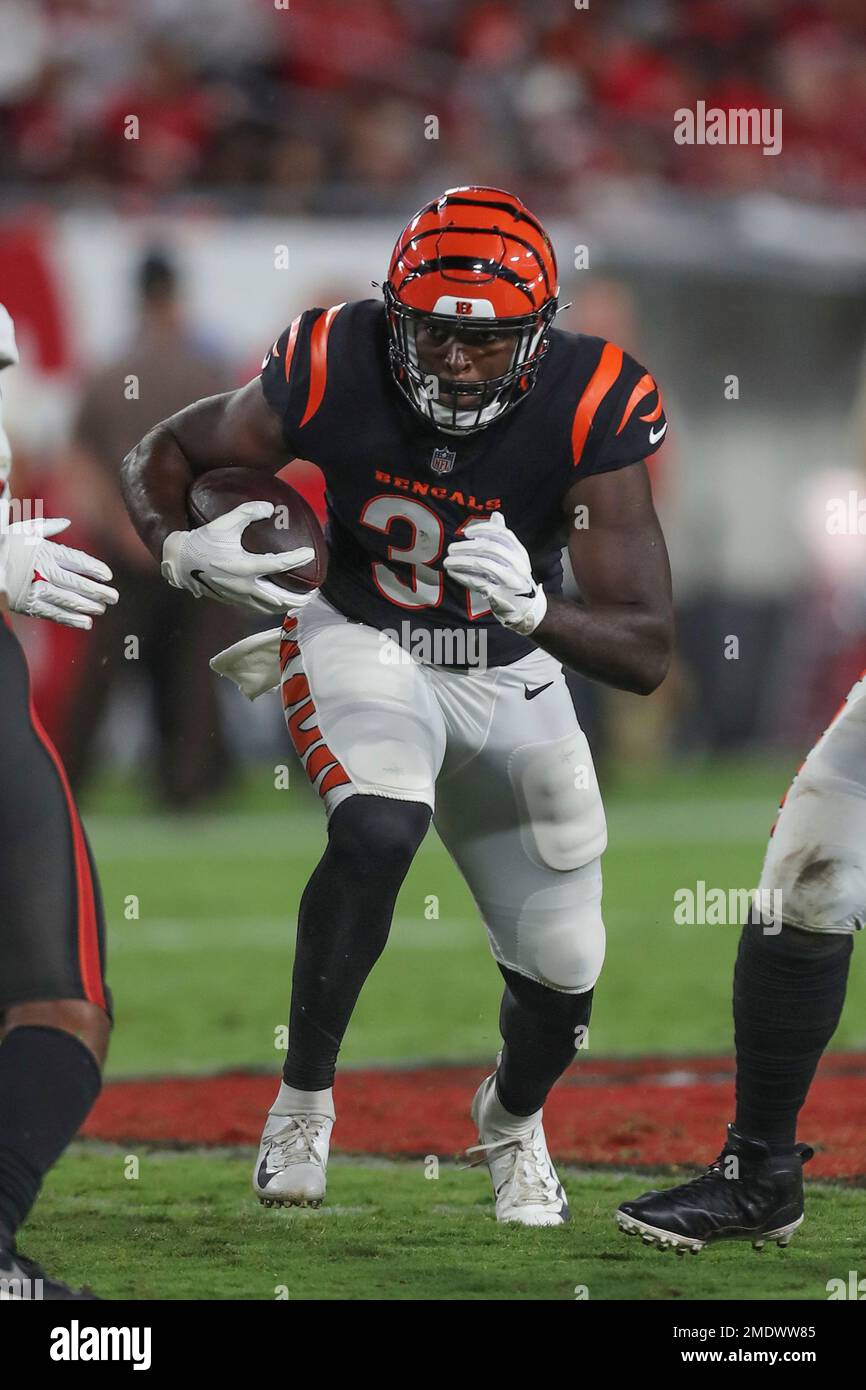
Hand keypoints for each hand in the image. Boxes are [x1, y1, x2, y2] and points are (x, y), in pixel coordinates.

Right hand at [3, 514, 118, 629]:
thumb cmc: (4, 546)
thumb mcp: (22, 530)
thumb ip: (46, 527)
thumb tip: (67, 522)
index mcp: (44, 551)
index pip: (76, 560)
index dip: (94, 569)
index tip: (107, 575)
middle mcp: (42, 570)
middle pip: (76, 582)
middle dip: (97, 591)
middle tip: (113, 597)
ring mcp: (35, 589)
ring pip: (68, 599)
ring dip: (88, 606)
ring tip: (102, 609)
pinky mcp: (28, 605)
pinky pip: (54, 614)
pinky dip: (71, 619)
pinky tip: (86, 623)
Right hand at [160, 501, 315, 613]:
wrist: (180, 562)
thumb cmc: (203, 541)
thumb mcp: (224, 523)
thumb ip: (247, 512)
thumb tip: (269, 507)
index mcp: (244, 566)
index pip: (278, 565)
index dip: (297, 559)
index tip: (309, 554)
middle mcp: (244, 585)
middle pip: (279, 598)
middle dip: (299, 598)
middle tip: (314, 593)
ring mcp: (238, 596)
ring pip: (269, 607)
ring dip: (287, 605)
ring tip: (300, 601)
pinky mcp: (232, 600)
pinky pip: (257, 607)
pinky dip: (271, 606)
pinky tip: (277, 601)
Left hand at [443, 510, 546, 635]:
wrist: (526, 607)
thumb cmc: (514, 577)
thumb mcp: (514, 557)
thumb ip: (503, 538)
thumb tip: (496, 515)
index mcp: (520, 552)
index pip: (503, 534)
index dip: (483, 530)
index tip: (466, 532)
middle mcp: (518, 565)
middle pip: (491, 548)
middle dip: (467, 547)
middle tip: (451, 548)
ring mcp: (510, 580)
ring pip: (483, 565)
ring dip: (462, 561)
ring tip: (447, 561)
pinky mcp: (500, 594)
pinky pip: (478, 582)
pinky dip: (463, 576)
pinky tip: (453, 573)